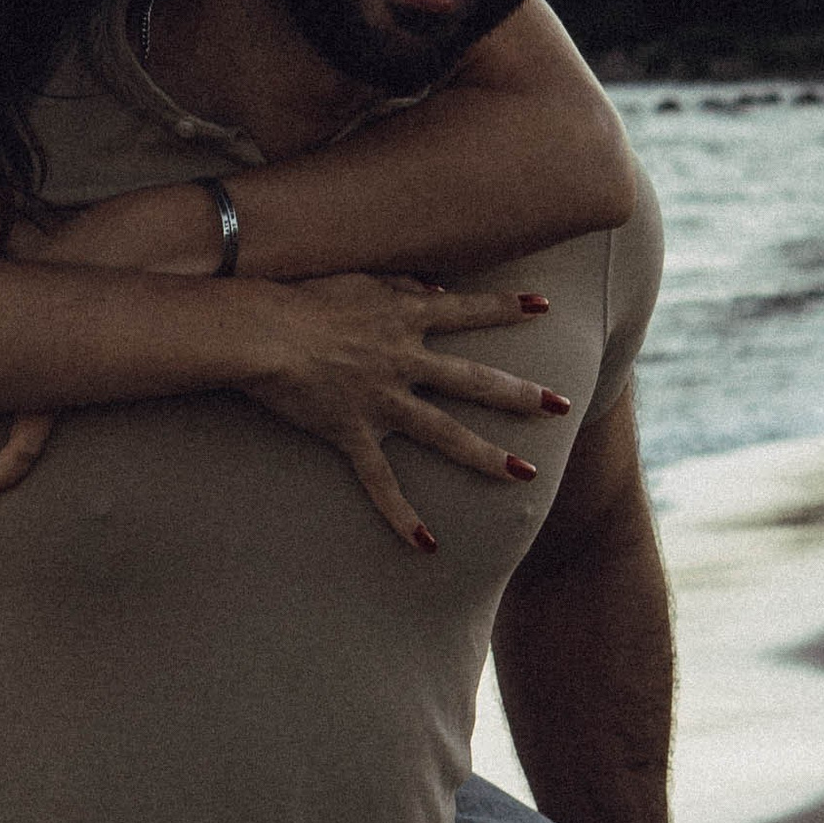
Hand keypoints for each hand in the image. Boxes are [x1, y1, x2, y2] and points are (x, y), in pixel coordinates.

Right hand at [243, 276, 566, 550]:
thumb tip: (436, 290)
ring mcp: (383, 400)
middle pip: (474, 380)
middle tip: (561, 406)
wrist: (262, 330)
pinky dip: (402, 515)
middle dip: (520, 393)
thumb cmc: (301, 296)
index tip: (543, 306)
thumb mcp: (357, 278)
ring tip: (526, 476)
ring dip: (487, 455)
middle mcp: (404, 361)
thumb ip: (400, 284)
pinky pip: (381, 481)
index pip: (466, 309)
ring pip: (445, 433)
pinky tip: (426, 544)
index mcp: (404, 319)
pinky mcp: (353, 431)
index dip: (506, 307)